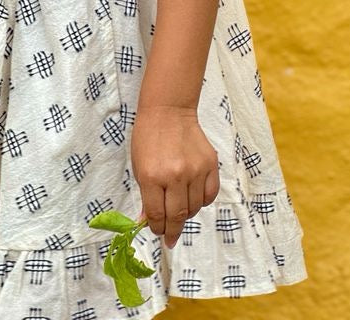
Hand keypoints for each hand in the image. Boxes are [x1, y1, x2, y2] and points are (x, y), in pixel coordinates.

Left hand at [131, 105, 219, 248]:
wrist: (168, 111)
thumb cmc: (148, 138)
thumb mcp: (139, 168)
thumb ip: (146, 197)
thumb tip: (149, 221)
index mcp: (152, 177)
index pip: (157, 215)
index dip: (158, 229)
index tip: (159, 234)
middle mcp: (175, 176)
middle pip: (177, 216)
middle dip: (172, 231)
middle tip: (170, 237)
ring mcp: (195, 170)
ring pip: (195, 208)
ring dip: (187, 215)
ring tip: (180, 211)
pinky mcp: (210, 164)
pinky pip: (210, 195)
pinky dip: (202, 201)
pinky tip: (194, 198)